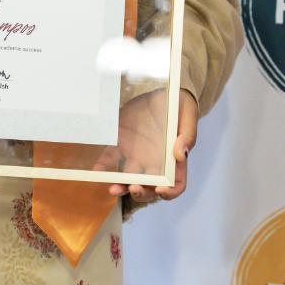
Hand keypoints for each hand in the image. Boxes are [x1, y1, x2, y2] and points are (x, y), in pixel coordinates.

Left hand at [93, 88, 198, 205]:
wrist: (162, 91)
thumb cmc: (180, 107)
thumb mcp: (187, 117)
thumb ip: (186, 136)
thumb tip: (180, 155)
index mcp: (173, 160)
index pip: (176, 184)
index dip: (170, 192)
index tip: (160, 190)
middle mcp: (155, 162)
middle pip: (149, 187)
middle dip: (141, 193)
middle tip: (133, 188)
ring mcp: (137, 155)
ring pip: (128, 178)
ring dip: (121, 186)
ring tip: (113, 189)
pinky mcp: (122, 144)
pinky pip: (111, 158)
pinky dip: (103, 166)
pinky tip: (97, 171)